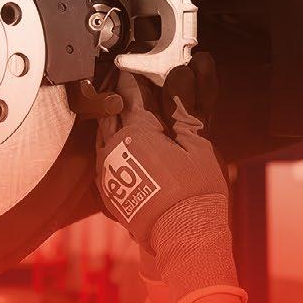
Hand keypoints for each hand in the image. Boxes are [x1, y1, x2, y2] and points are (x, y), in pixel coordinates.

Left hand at [94, 68, 244, 302]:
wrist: (182, 237)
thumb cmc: (194, 191)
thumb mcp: (196, 143)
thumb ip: (184, 106)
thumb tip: (181, 74)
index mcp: (135, 129)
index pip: (130, 90)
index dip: (136, 75)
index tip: (140, 65)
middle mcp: (112, 146)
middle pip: (112, 109)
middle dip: (123, 96)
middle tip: (135, 86)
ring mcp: (106, 168)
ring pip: (105, 133)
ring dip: (117, 121)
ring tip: (135, 116)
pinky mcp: (107, 188)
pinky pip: (106, 156)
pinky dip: (116, 145)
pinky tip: (130, 145)